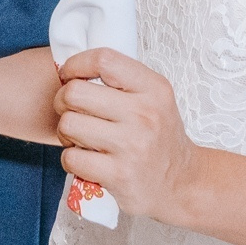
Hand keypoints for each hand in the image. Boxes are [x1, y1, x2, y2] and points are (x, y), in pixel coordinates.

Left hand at [54, 47, 199, 223]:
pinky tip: (86, 159)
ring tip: (79, 138)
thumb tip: (72, 70)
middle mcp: (144, 114)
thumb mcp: (154, 99)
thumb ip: (122, 81)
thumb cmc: (159, 137)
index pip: (103, 60)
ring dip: (66, 132)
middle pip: (75, 93)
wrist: (182, 184)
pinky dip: (71, 159)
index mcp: (154, 89)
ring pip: (68, 124)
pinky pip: (71, 158)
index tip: (69, 76)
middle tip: (71, 111)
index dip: (75, 64)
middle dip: (62, 101)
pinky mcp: (119, 175)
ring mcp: (132, 146)